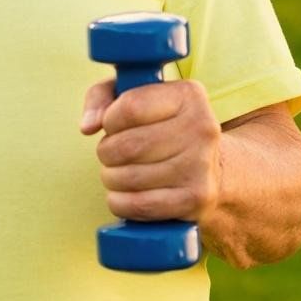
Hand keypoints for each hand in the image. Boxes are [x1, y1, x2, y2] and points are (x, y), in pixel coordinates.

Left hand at [81, 78, 220, 222]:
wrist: (212, 169)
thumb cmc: (161, 127)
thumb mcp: (133, 97)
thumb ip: (101, 97)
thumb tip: (87, 126)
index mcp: (188, 95)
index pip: (131, 107)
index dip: (110, 120)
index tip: (112, 126)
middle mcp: (201, 128)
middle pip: (127, 145)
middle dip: (107, 152)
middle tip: (111, 153)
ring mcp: (201, 166)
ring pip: (129, 177)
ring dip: (111, 177)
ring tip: (120, 172)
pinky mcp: (196, 199)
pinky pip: (139, 205)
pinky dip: (120, 202)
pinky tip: (123, 194)